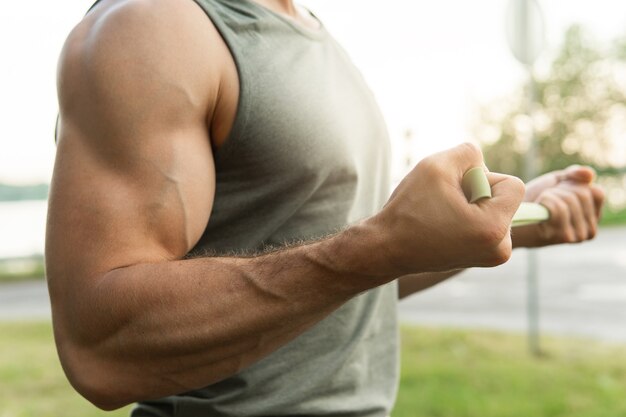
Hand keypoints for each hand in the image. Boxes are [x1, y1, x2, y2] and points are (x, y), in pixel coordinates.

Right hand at [367, 143, 524, 274]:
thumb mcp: (436, 165)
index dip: (482, 178)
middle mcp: (500, 248)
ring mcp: (493, 257)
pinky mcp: (484, 258)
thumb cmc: (409, 209)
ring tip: (442, 214)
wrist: (388, 247)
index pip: (514, 185)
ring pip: (496, 209)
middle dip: (477, 192)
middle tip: (444, 203)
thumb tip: (482, 164)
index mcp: (494, 228)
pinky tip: (445, 223)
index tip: (454, 190)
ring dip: (472, 203)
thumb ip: (469, 152)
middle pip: (505, 197)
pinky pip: (488, 222)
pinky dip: (470, 216)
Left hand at [513, 165, 604, 247]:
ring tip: (540, 203)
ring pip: (571, 200)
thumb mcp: (557, 183)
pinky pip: (559, 207)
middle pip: (582, 195)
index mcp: (593, 217)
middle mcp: (590, 230)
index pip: (596, 193)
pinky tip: (538, 208)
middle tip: (545, 198)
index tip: (557, 191)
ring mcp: (578, 236)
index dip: (574, 186)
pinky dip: (546, 201)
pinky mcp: (564, 237)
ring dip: (551, 195)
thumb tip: (589, 174)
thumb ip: (574, 175)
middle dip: (560, 190)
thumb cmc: (534, 201)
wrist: (510, 218)